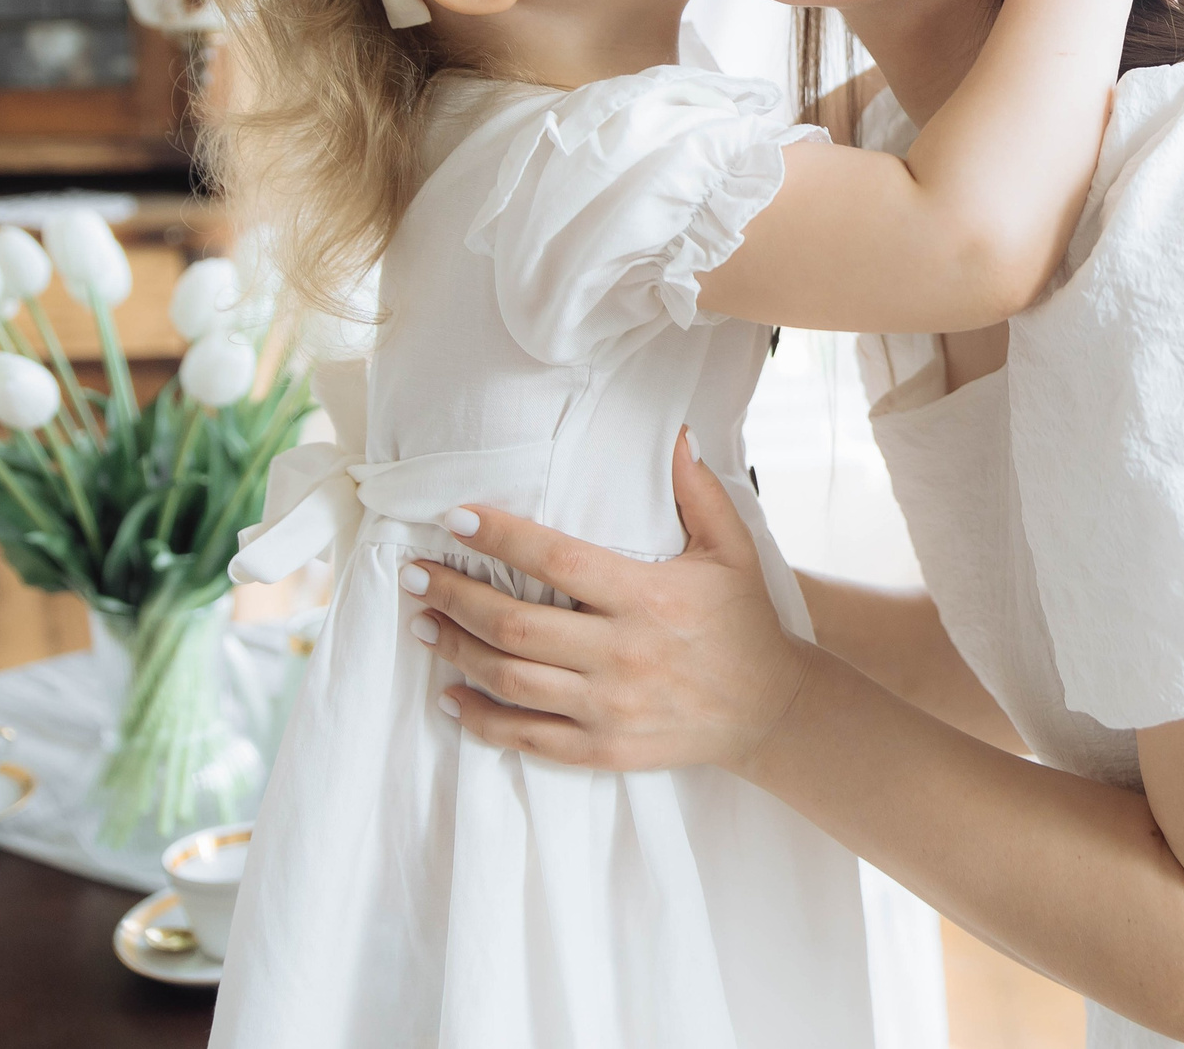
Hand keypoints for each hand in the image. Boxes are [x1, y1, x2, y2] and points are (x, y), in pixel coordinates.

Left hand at [407, 431, 814, 773]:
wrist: (769, 711)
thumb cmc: (744, 622)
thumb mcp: (732, 549)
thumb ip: (697, 491)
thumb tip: (674, 433)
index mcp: (649, 597)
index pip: (557, 560)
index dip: (500, 537)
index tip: (455, 519)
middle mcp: (622, 654)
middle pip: (514, 624)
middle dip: (453, 596)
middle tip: (414, 575)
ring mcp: (608, 707)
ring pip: (509, 678)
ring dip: (456, 649)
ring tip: (423, 624)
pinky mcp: (602, 749)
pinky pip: (524, 736)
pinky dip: (479, 717)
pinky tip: (450, 694)